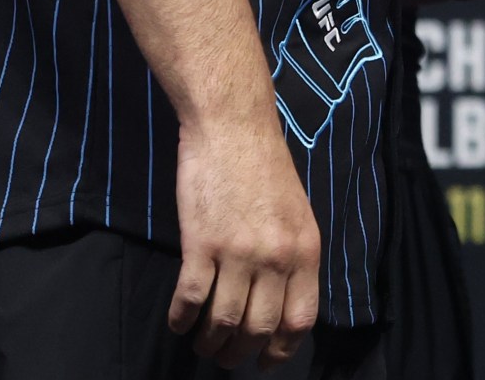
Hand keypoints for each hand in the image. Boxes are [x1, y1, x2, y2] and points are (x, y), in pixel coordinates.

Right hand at [169, 111, 324, 369]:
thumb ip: (293, 257)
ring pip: (224, 321)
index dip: (281, 350)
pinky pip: (191, 297)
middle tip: (226, 358)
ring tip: (202, 344)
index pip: (299, 320)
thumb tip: (282, 304)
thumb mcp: (297, 214)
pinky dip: (182, 318)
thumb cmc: (265, 167)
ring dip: (210, 342)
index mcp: (305, 250)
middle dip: (240, 353)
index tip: (265, 362)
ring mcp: (238, 251)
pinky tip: (179, 322)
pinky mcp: (202, 243)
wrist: (234, 127)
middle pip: (259, 329)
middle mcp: (276, 257)